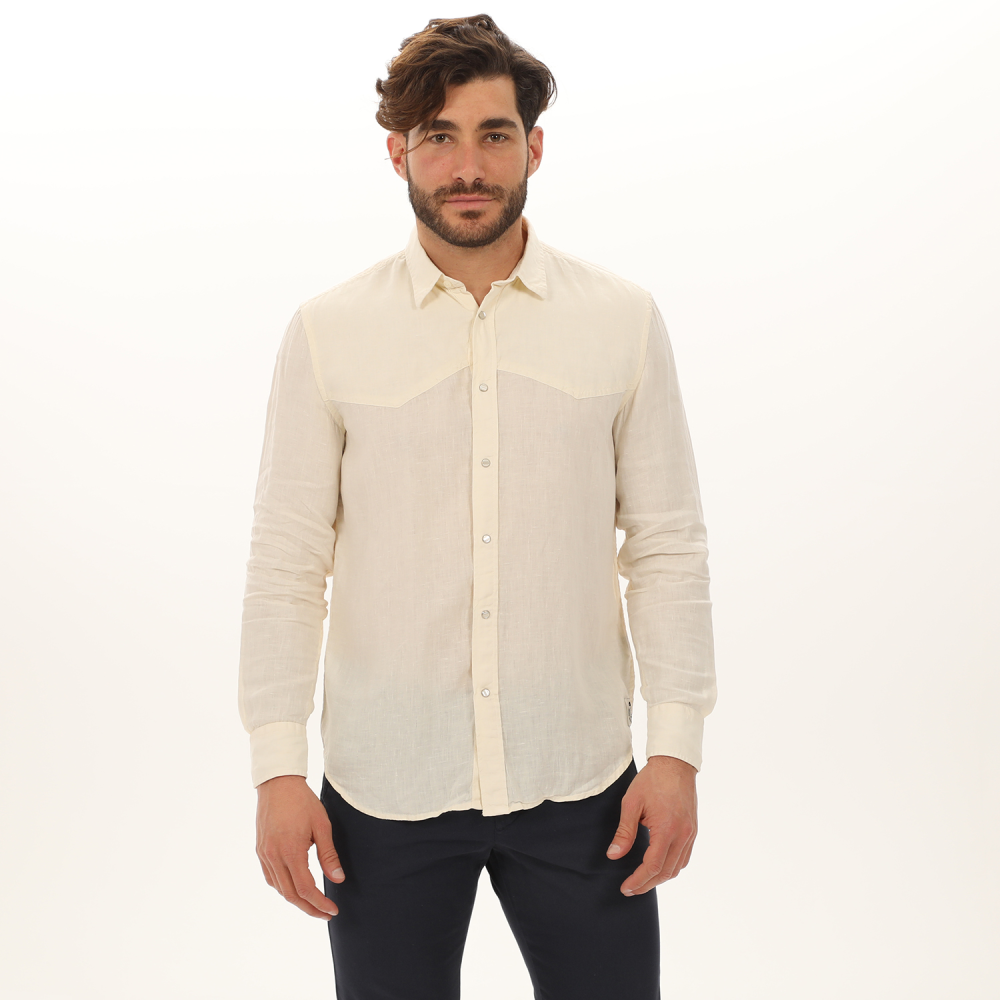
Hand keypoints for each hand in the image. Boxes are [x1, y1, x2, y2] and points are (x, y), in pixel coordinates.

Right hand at [255, 774, 345, 919]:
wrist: (278, 783)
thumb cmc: (302, 801)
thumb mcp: (322, 825)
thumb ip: (329, 855)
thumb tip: (338, 880)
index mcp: (290, 851)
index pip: (306, 889)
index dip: (320, 903)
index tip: (333, 910)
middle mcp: (273, 857)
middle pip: (291, 895)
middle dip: (309, 908)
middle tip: (325, 914)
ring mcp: (264, 854)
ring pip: (279, 889)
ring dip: (296, 900)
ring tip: (313, 904)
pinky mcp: (260, 850)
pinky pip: (270, 878)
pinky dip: (283, 888)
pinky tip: (294, 888)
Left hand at [605, 755, 697, 895]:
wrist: (675, 763)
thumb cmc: (651, 780)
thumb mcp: (631, 803)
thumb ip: (624, 832)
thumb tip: (613, 855)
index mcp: (666, 829)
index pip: (653, 866)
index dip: (638, 880)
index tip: (625, 887)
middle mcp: (682, 835)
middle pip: (666, 872)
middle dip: (647, 884)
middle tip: (631, 888)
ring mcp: (690, 833)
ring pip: (677, 867)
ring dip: (660, 878)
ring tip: (643, 880)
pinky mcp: (692, 830)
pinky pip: (684, 857)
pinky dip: (672, 867)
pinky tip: (660, 866)